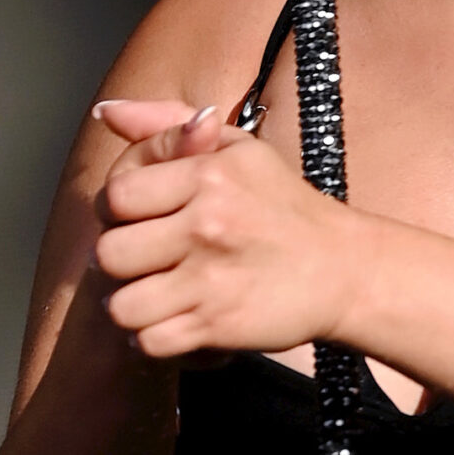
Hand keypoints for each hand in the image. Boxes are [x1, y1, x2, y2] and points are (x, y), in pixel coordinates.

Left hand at [91, 100, 356, 358]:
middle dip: (121, 261)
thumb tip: (107, 112)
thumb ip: (168, 125)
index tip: (142, 219)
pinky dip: (154, 339)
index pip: (117, 196)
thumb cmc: (284, 207)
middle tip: (147, 260)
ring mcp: (211, 280)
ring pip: (122, 305)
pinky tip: (172, 323)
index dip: (119, 211)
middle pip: (110, 254)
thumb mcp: (237, 149)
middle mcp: (207, 225)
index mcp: (208, 175)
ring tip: (153, 296)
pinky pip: (150, 342)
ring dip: (132, 305)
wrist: (345, 269)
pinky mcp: (220, 325)